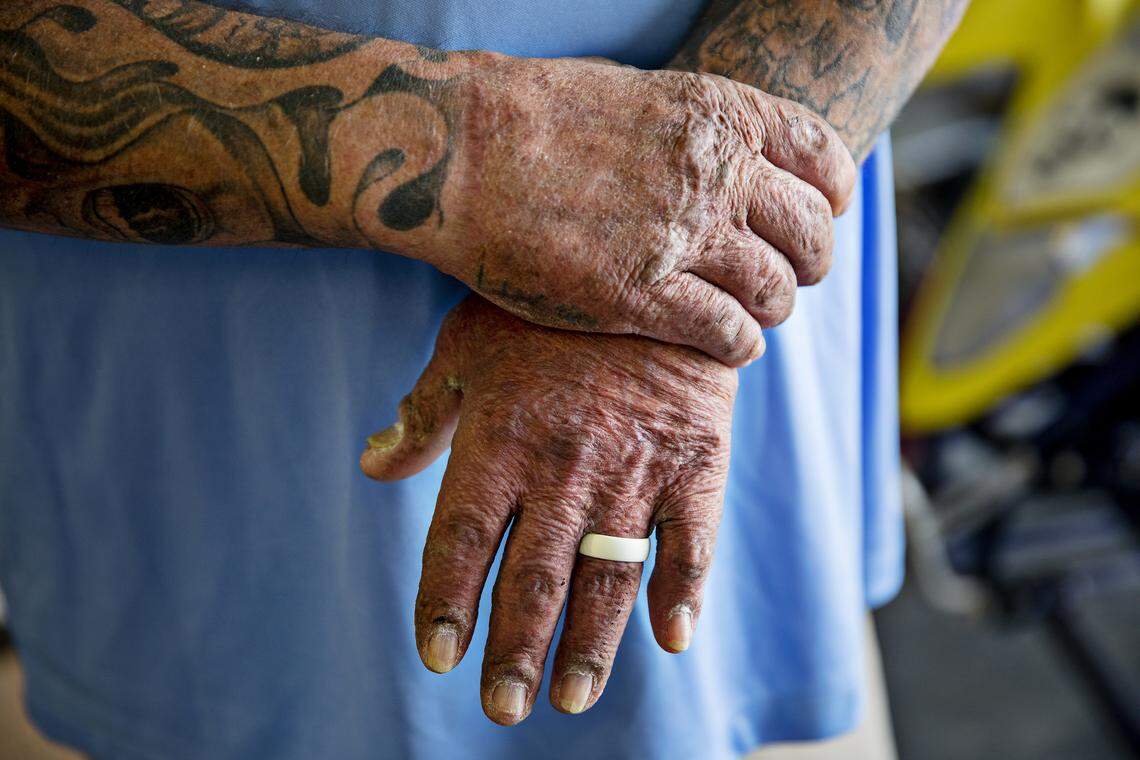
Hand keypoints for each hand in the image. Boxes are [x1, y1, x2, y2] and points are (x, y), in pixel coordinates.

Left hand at [359, 296, 735, 723]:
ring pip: (608, 576)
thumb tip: (372, 464)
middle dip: (514, 649)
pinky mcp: (697, 462)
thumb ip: (425, 414)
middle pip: (534, 578)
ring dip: (589, 646)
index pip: (464, 540)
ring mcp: (636, 468)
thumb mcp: (468, 345)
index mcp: (502, 440)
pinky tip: (673, 640)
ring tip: (571, 699)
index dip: (448, 602)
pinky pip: (693, 541)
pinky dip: (685, 592)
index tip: (439, 657)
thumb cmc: (546, 309)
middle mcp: (565, 467)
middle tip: (501, 709)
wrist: (653, 259)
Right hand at [428, 56, 855, 365]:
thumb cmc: (538, 118)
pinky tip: (728, 345)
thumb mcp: (641, 95)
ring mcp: (682, 237)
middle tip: (785, 277)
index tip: (816, 215)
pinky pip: (728, 334)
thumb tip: (732, 158)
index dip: (828, 197)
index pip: (822, 160)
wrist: (463, 153)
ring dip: (772, 308)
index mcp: (721, 116)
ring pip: (774, 290)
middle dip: (808, 262)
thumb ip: (698, 132)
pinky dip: (740, 345)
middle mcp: (716, 174)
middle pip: (809, 234)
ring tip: (752, 314)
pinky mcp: (642, 296)